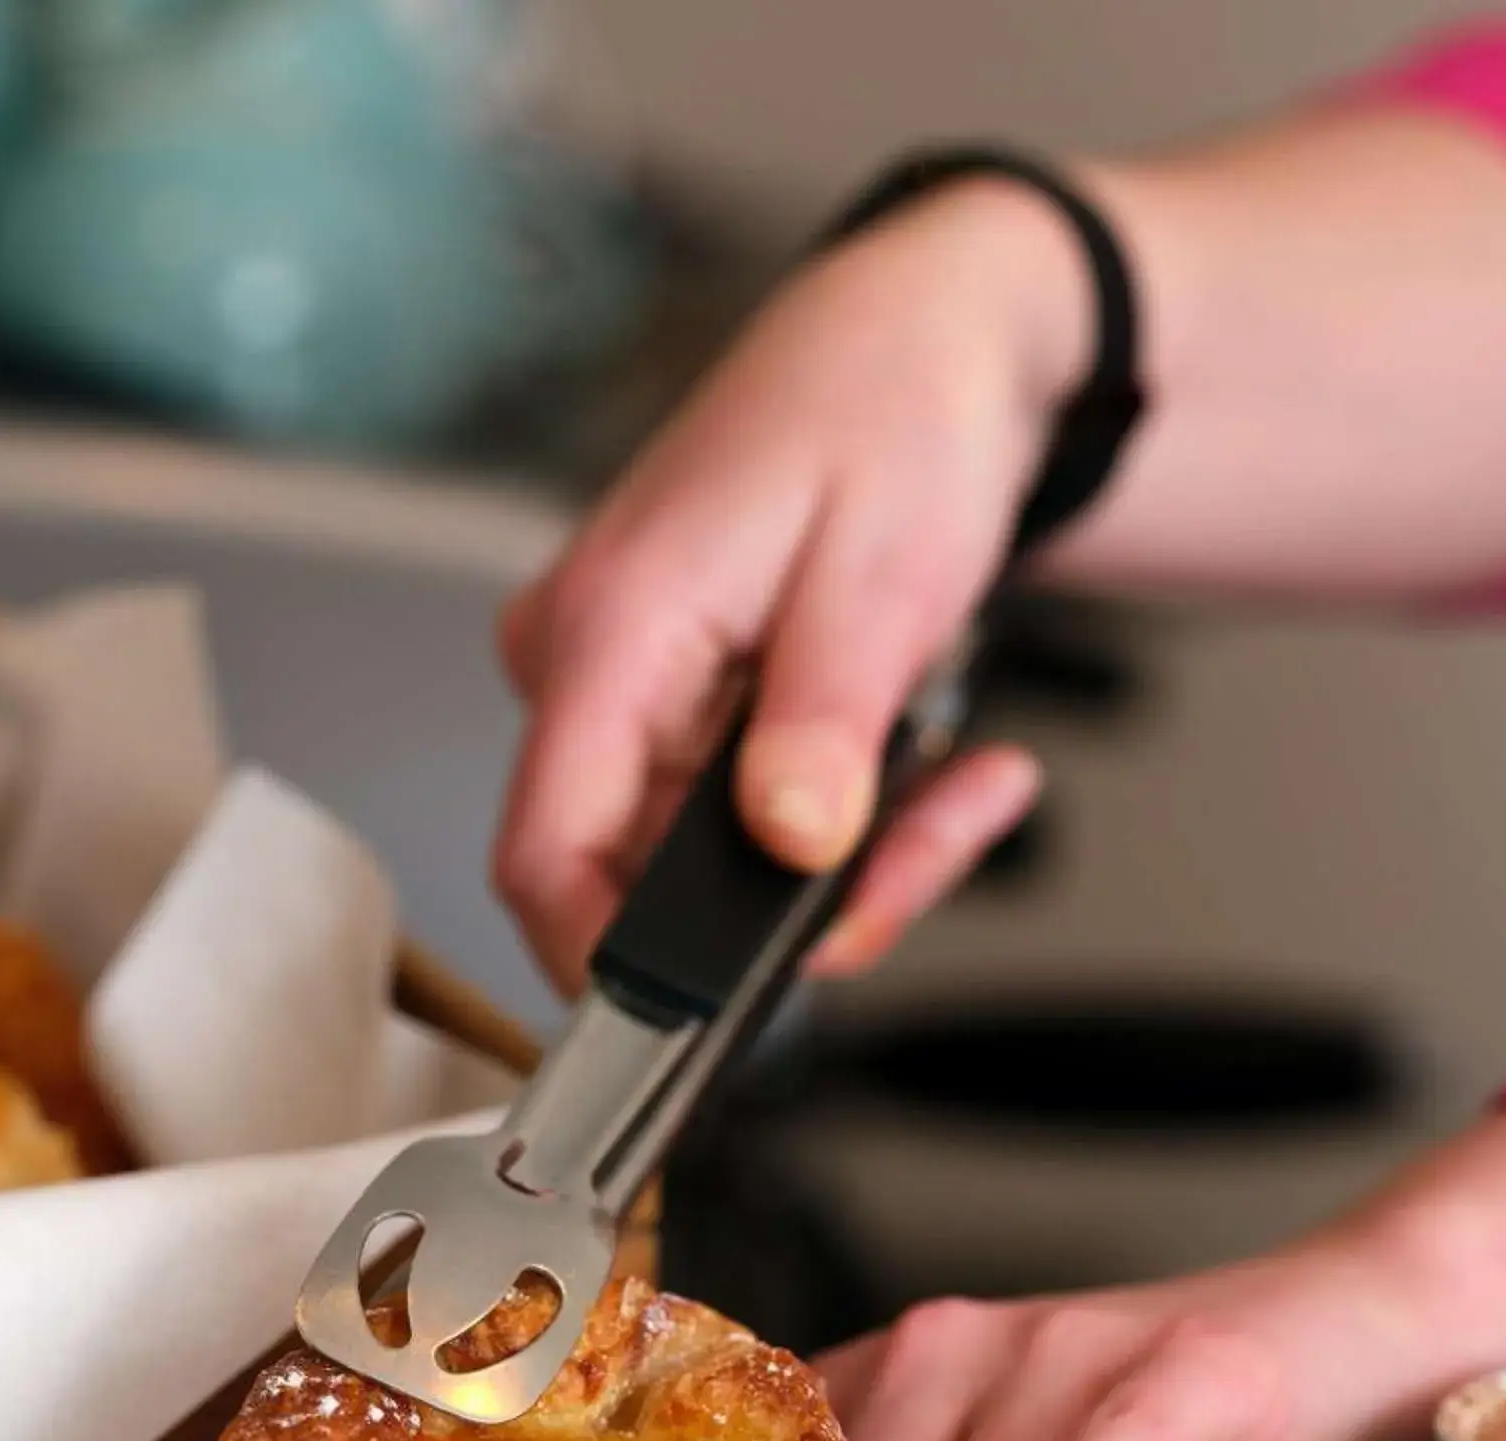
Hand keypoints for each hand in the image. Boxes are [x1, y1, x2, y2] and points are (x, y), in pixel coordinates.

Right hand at [494, 177, 1096, 995]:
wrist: (929, 340)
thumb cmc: (894, 413)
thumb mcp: (880, 579)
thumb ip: (824, 725)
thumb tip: (789, 849)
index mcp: (611, 629)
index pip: (544, 855)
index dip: (609, 971)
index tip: (701, 1035)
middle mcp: (595, 666)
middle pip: (651, 874)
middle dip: (811, 899)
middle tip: (937, 843)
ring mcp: (637, 689)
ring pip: (717, 859)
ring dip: (858, 856)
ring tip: (962, 786)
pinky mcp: (689, 704)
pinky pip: (752, 815)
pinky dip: (857, 815)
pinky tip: (943, 765)